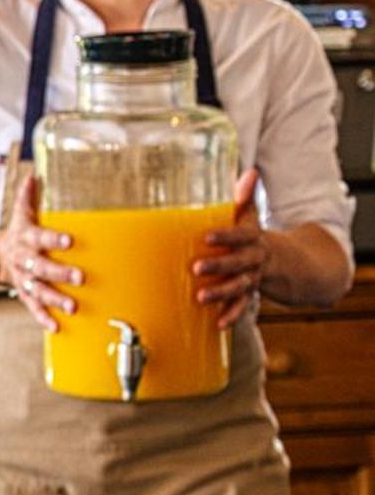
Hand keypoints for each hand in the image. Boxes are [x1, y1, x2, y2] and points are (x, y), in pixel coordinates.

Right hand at [0, 171, 81, 332]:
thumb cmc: (18, 234)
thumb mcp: (21, 215)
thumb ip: (27, 197)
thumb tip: (34, 175)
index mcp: (26, 239)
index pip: (40, 237)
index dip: (53, 239)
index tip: (68, 240)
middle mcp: (24, 260)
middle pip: (41, 267)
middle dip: (60, 273)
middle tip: (80, 276)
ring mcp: (23, 279)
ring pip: (38, 290)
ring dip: (55, 298)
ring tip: (72, 306)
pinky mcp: (24, 293)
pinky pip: (32, 306)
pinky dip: (42, 317)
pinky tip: (56, 326)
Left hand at [195, 167, 269, 329]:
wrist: (297, 265)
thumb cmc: (260, 239)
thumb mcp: (254, 220)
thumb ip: (245, 198)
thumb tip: (249, 170)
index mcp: (254, 238)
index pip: (241, 234)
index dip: (226, 236)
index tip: (206, 237)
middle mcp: (256, 257)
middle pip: (239, 261)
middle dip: (220, 265)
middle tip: (196, 268)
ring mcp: (257, 277)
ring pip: (240, 285)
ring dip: (222, 292)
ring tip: (201, 297)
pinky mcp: (253, 293)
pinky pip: (244, 304)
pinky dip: (232, 314)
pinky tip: (218, 323)